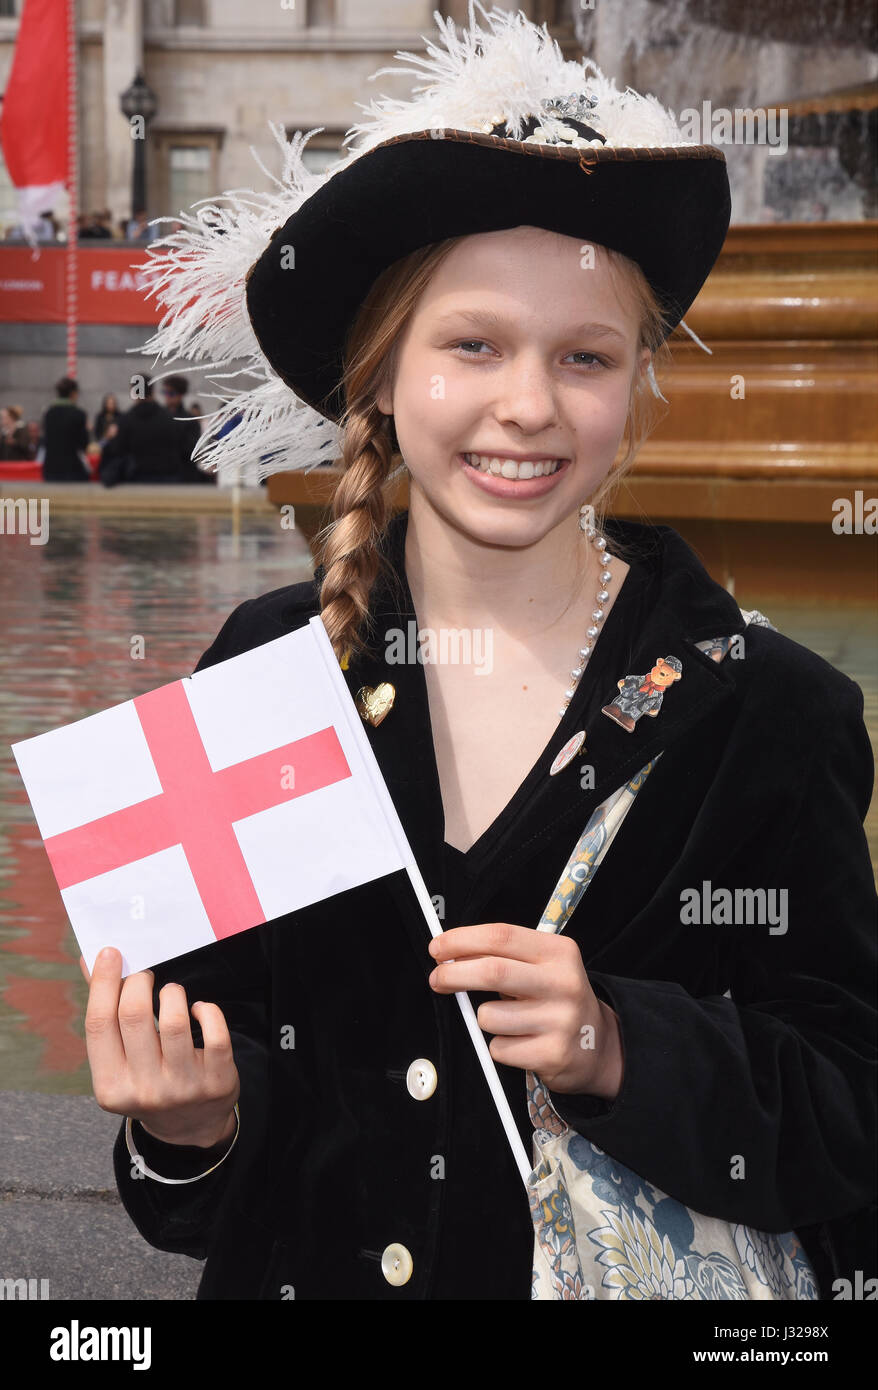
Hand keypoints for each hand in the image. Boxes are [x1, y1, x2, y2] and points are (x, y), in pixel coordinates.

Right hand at [81, 947, 239, 1147]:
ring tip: (171, 992)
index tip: (112, 954)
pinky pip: (215, 1033)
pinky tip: (199, 1010)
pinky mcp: (216, 1081)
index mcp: (110, 1086)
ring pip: (175, 1021)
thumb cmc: (147, 1080)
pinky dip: (207, 1011)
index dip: (103, 983)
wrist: (190, 1127)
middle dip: (139, 983)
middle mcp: (144, 1090)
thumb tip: (89, 961)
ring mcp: (182, 1088)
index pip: (98, 1024)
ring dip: (173, 993)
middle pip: (134, 1016)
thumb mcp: (120, 1061)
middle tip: (145, 974)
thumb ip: (106, 1014)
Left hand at [427, 922, 623, 1098]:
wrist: (597, 1046)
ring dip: (483, 1018)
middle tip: (437, 978)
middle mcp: (563, 982)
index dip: (462, 939)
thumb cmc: (555, 999)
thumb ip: (504, 957)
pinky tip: (520, 1041)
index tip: (438, 947)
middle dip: (454, 974)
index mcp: (559, 952)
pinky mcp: (552, 1054)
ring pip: (489, 1016)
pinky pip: (499, 1048)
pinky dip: (499, 1046)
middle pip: (493, 971)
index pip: (501, 936)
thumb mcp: (543, 966)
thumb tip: (450, 954)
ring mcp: (560, 1020)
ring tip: (505, 1019)